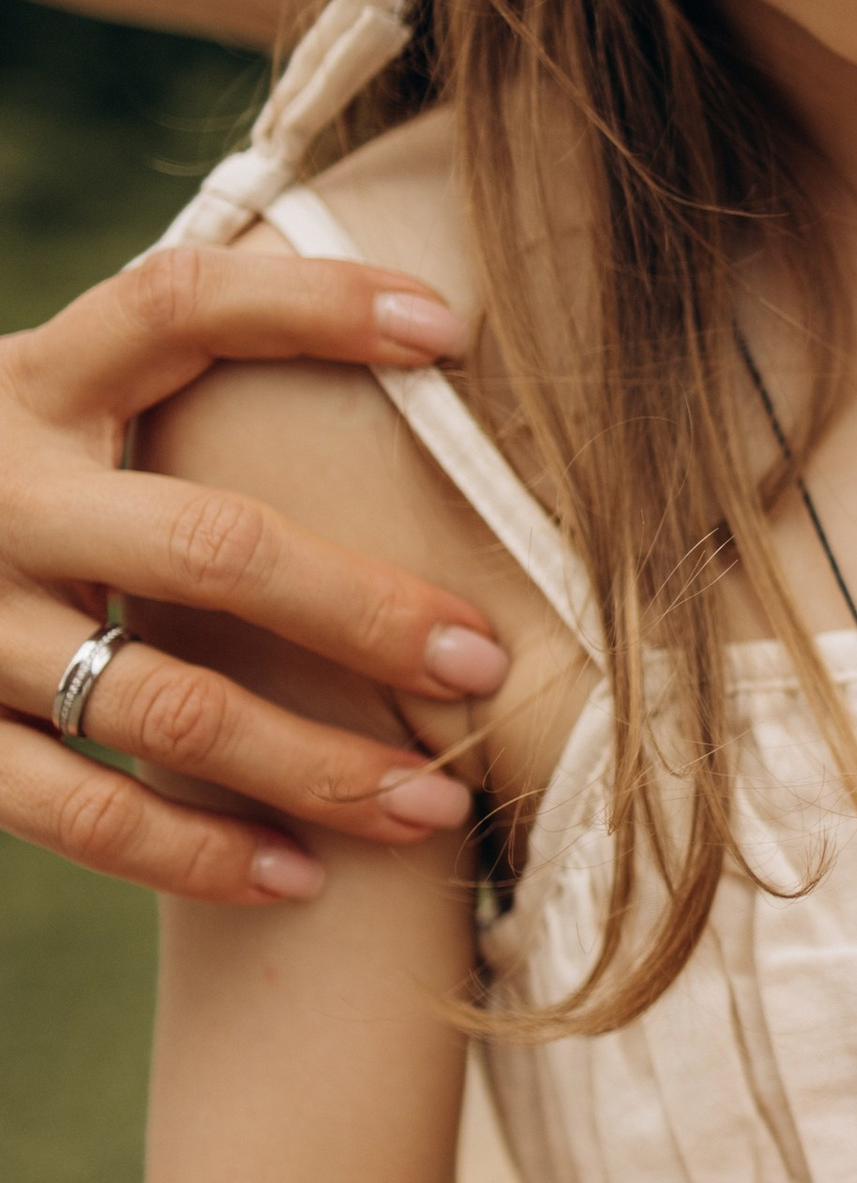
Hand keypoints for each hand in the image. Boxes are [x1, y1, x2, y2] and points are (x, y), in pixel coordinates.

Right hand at [0, 244, 512, 898]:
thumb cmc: (14, 488)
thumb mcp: (55, 407)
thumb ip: (175, 388)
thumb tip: (420, 336)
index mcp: (32, 384)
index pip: (179, 306)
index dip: (314, 305)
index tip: (449, 325)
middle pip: (208, 546)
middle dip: (362, 611)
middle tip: (483, 661)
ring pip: (167, 708)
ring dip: (316, 765)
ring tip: (434, 804)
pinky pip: (85, 816)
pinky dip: (199, 855)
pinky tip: (302, 877)